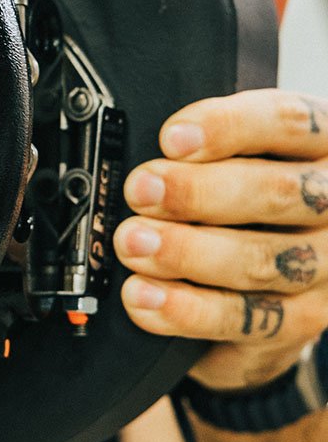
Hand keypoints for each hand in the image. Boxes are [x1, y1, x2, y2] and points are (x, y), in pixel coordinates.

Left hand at [114, 89, 327, 389]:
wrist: (271, 276)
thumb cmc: (242, 200)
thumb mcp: (234, 158)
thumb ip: (202, 152)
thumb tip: (145, 162)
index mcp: (320, 146)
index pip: (288, 122)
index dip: (227, 127)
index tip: (171, 139)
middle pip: (276, 193)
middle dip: (197, 192)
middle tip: (140, 192)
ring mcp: (326, 266)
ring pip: (262, 260)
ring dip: (186, 252)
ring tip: (133, 244)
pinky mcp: (303, 318)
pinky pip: (247, 318)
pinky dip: (187, 310)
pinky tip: (145, 298)